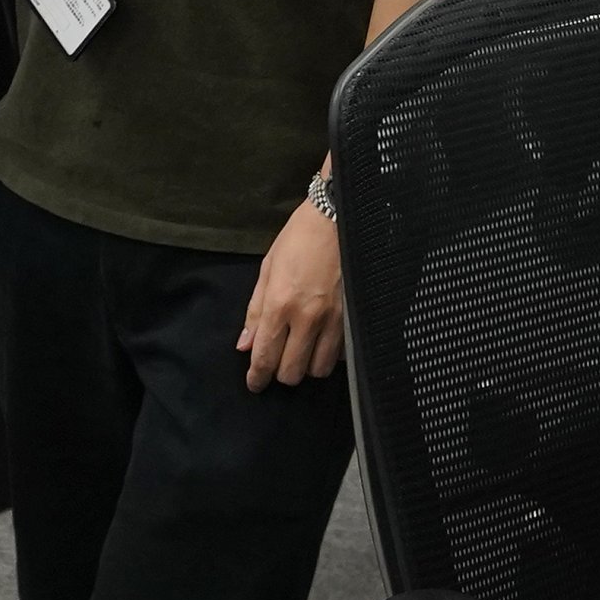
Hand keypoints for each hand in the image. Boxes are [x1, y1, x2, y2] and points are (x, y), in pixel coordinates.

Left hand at [238, 191, 342, 389]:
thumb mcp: (268, 268)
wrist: (339, 216)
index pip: (265, 357)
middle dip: (281, 372)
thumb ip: (256, 310)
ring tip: (303, 351)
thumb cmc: (299, 238)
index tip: (254, 383)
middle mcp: (308, 318)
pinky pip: (341, 355)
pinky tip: (324, 341)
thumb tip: (245, 345)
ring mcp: (335, 320)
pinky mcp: (354, 317)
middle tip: (279, 359)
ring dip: (307, 365)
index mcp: (281, 304)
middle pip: (292, 372)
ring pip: (318, 369)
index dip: (257, 377)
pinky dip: (330, 355)